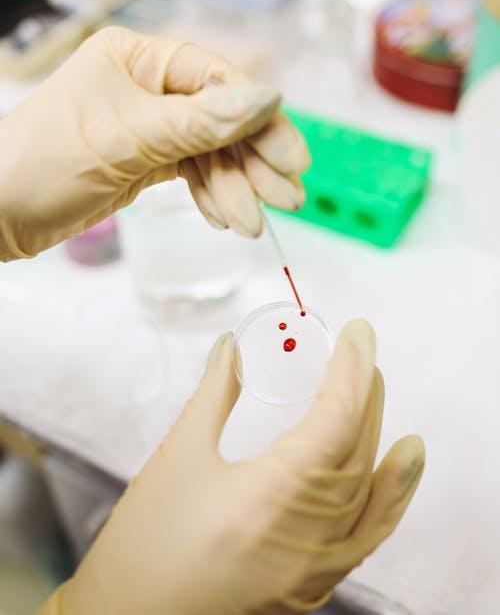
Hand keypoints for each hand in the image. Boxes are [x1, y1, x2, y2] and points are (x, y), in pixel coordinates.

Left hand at [0, 26, 308, 260]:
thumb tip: (268, 98)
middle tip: (287, 197)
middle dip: (253, 160)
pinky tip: (224, 217)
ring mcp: (149, 124)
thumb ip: (202, 122)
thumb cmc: (46, 159)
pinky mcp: (146, 159)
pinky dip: (211, 194)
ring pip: (210, 151)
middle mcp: (147, 85)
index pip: (217, 80)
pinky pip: (193, 171)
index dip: (259, 118)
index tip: (292, 155)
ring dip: (235, 187)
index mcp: (139, 57)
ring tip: (251, 224)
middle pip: (220, 118)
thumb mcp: (130, 138)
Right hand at [38, 320, 423, 614]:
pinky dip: (387, 499)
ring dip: (378, 438)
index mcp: (271, 500)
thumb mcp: (177, 458)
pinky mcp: (309, 590)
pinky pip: (364, 537)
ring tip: (379, 393)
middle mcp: (305, 540)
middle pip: (355, 453)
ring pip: (366, 495)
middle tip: (362, 353)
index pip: (335, 421)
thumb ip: (213, 396)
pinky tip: (398, 473)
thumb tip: (231, 347)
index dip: (351, 370)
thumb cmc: (141, 546)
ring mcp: (313, 573)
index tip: (358, 333)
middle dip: (364, 395)